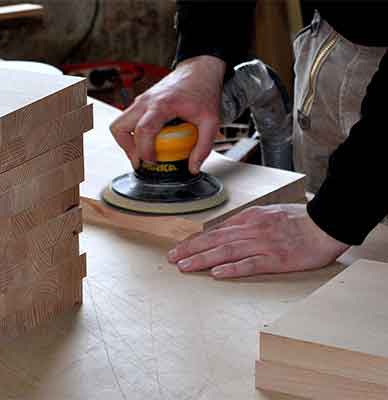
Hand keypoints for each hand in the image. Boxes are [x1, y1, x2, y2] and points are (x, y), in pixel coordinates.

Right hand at [110, 55, 225, 173]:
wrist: (200, 70)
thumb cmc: (203, 89)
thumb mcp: (211, 121)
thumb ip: (204, 146)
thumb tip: (193, 167)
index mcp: (162, 104)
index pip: (143, 130)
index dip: (143, 150)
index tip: (152, 162)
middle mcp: (146, 101)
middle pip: (119, 127)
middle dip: (127, 148)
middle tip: (142, 159)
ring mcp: (141, 100)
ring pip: (119, 124)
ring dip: (127, 142)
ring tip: (142, 152)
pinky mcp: (141, 102)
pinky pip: (127, 121)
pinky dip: (133, 134)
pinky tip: (148, 140)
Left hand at [167, 204, 349, 278]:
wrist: (325, 224)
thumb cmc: (297, 220)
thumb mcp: (267, 214)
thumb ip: (246, 223)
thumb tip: (225, 232)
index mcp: (249, 219)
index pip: (216, 231)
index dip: (195, 240)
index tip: (179, 248)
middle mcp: (251, 230)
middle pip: (215, 240)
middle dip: (190, 249)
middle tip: (171, 258)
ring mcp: (263, 244)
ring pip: (226, 252)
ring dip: (203, 259)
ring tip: (184, 266)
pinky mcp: (276, 258)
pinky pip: (250, 264)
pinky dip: (232, 269)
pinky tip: (217, 273)